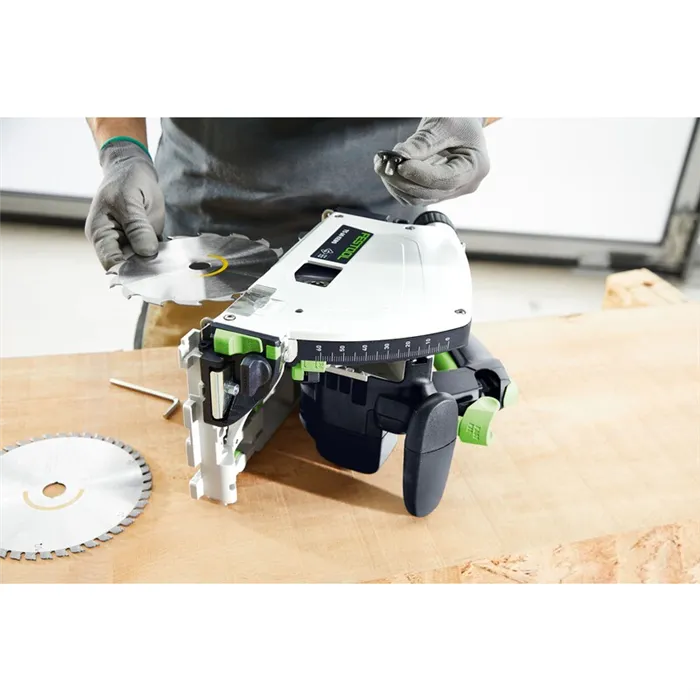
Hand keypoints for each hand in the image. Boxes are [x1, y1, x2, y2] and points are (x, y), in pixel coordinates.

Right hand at [85, 140, 164, 269]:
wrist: (134, 168)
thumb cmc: (125, 180)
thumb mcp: (130, 201)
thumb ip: (138, 228)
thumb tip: (146, 252)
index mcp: (101, 234)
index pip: (111, 264)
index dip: (128, 272)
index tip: (148, 273)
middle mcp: (113, 242)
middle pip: (128, 267)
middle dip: (146, 270)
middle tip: (165, 270)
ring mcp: (130, 242)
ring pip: (143, 262)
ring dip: (157, 264)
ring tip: (170, 264)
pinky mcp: (144, 240)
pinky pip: (153, 254)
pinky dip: (163, 256)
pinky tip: (173, 256)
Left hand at [374, 118, 490, 205]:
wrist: (461, 120)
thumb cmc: (460, 118)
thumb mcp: (443, 123)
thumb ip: (423, 142)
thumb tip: (400, 157)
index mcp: (475, 167)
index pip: (446, 180)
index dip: (421, 175)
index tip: (401, 165)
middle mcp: (464, 184)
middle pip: (429, 193)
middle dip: (402, 180)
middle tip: (383, 164)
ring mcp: (449, 190)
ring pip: (418, 198)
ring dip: (396, 184)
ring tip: (383, 164)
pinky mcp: (435, 190)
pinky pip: (413, 195)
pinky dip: (398, 185)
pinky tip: (390, 170)